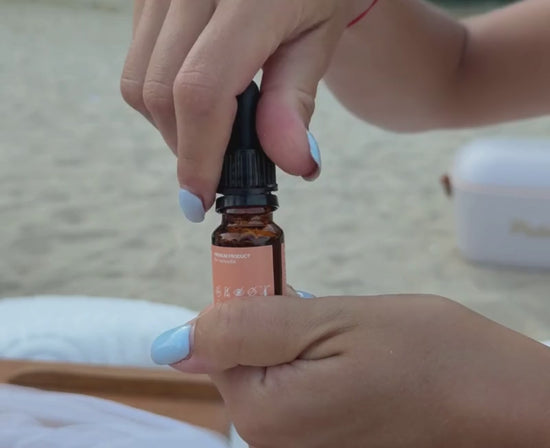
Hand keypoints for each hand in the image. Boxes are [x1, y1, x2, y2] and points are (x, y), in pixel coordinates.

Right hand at [121, 0, 364, 220]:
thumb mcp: (319, 40)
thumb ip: (297, 101)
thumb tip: (295, 165)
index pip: (202, 91)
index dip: (198, 156)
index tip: (200, 201)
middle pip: (161, 94)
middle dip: (186, 149)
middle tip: (218, 169)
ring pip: (139, 83)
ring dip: (170, 127)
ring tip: (211, 131)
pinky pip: (137, 62)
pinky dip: (161, 98)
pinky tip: (197, 97)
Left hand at [151, 294, 549, 447]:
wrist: (510, 414)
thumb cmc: (435, 357)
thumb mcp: (332, 320)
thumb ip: (245, 329)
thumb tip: (175, 345)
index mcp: (266, 422)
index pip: (223, 346)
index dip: (259, 312)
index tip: (299, 298)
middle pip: (249, 374)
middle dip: (284, 342)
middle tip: (340, 331)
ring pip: (277, 395)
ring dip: (306, 366)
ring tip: (362, 360)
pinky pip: (304, 421)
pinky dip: (323, 394)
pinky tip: (367, 387)